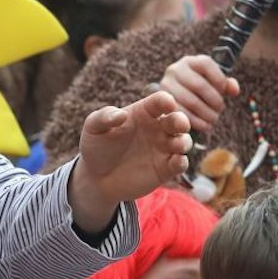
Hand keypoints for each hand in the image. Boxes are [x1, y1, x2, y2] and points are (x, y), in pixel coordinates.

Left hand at [68, 91, 191, 231]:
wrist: (96, 178)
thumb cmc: (96, 147)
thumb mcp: (93, 128)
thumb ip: (104, 117)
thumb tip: (121, 114)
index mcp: (143, 113)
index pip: (160, 101)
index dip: (166, 101)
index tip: (167, 104)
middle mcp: (157, 129)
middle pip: (178, 119)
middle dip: (182, 120)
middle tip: (179, 125)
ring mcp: (163, 149)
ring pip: (183, 141)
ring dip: (184, 142)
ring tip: (176, 145)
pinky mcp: (165, 169)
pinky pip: (180, 164)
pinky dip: (182, 162)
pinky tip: (176, 161)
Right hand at [159, 54, 239, 133]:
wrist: (172, 103)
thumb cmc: (197, 92)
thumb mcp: (211, 83)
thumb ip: (224, 84)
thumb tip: (234, 90)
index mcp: (189, 62)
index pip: (206, 64)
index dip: (219, 79)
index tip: (224, 92)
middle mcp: (175, 70)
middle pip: (200, 85)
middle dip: (214, 100)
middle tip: (219, 110)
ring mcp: (166, 86)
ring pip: (191, 101)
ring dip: (206, 113)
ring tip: (213, 119)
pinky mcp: (162, 104)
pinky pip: (182, 114)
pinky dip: (196, 122)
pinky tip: (204, 126)